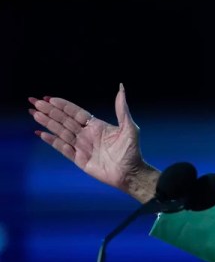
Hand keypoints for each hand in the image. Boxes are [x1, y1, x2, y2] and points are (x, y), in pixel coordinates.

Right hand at [28, 83, 158, 202]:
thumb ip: (122, 109)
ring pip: (61, 132)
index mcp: (97, 126)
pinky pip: (62, 149)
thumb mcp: (129, 128)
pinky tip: (40, 133)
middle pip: (64, 120)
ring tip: (34, 113)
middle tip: (34, 102)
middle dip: (49, 111)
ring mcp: (82, 147)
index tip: (49, 98)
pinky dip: (52, 141)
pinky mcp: (79, 159)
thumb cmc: (132, 151)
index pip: (76, 113)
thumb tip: (121, 88)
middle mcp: (87, 135)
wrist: (131, 173)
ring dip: (47, 123)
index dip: (63, 105)